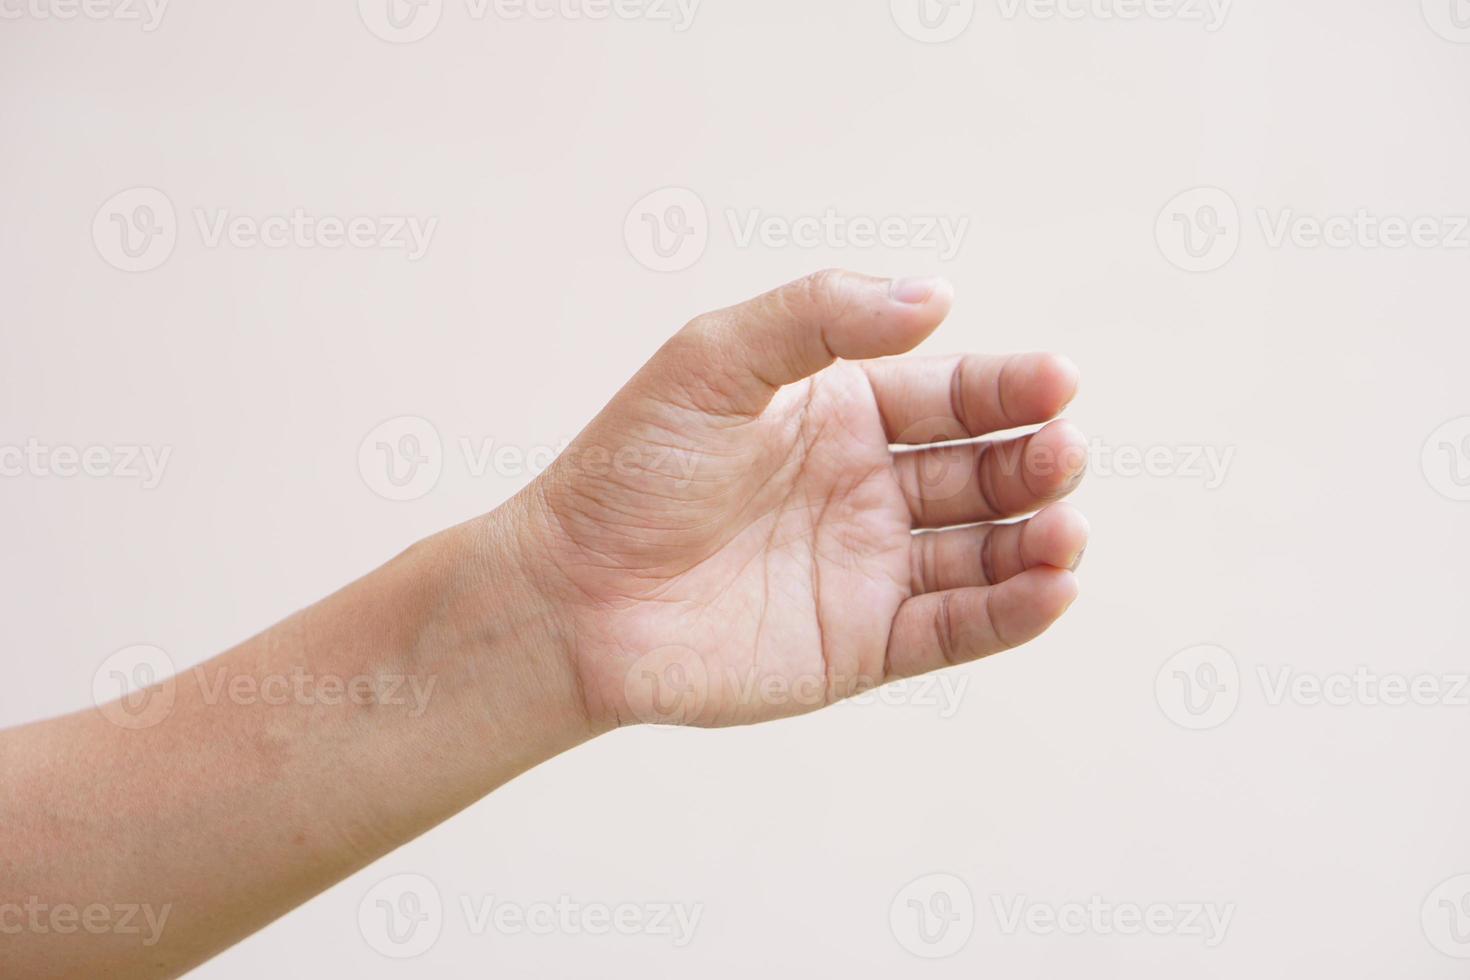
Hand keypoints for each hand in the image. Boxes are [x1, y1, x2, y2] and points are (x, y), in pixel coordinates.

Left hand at [512, 270, 1088, 728]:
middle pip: (985, 471)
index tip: (1058, 383)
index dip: (1010, 389)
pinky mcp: (865, 645)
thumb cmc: (630, 471)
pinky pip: (956, 628)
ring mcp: (870, 569)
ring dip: (1039, 539)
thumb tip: (937, 295)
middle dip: (1035, 460)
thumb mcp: (712, 361)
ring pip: (986, 552)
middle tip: (1061, 453)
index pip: (953, 395)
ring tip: (1066, 529)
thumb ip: (820, 319)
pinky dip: (1012, 612)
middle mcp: (868, 489)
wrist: (571, 596)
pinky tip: (1052, 588)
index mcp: (841, 414)